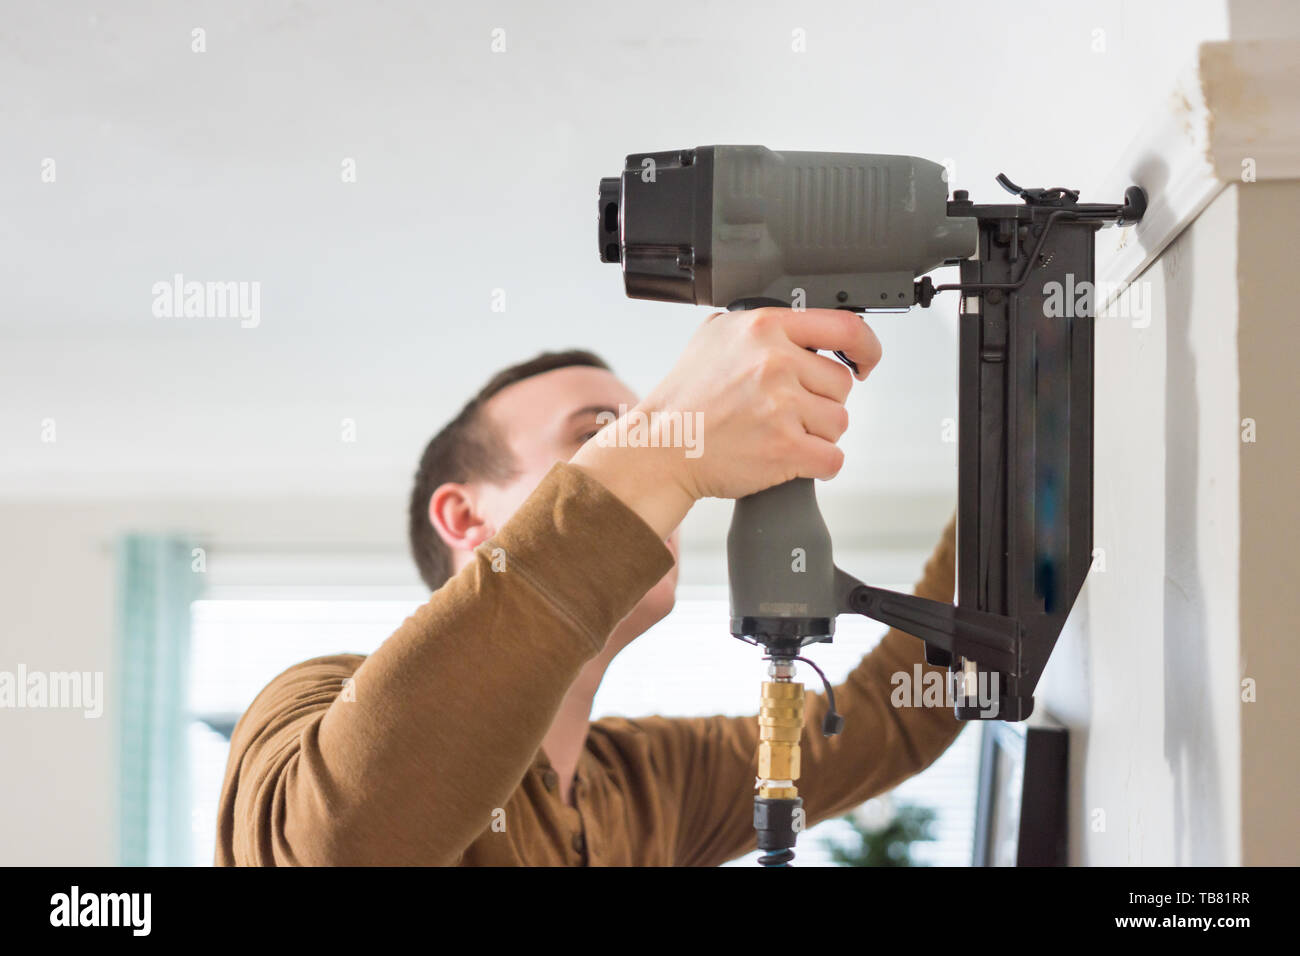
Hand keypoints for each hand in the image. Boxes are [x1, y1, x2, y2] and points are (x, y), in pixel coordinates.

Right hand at [571, 307, 881, 535]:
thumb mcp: (713, 337)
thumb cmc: (684, 400)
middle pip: (841, 385)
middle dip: (820, 402)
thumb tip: (799, 327)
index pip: (844, 327)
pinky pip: (832, 459)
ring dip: (816, 434)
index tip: (865, 362)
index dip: (865, 348)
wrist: (660, 449)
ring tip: (776, 434)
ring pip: (838, 423)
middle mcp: (775, 362)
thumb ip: (759, 327)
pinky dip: (817, 465)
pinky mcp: (785, 447)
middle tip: (783, 412)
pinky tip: (789, 459)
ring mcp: (782, 405)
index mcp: (763, 328)